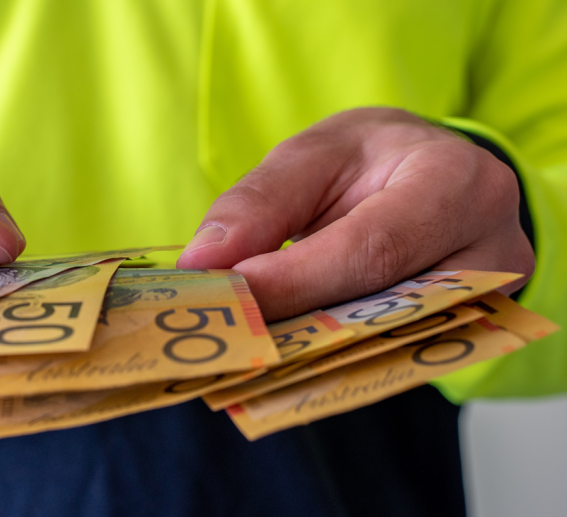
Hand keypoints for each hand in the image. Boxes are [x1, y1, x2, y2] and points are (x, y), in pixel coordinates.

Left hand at [176, 108, 533, 321]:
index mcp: (457, 183)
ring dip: (310, 348)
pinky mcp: (466, 336)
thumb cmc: (374, 159)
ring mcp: (488, 304)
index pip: (372, 247)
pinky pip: (393, 356)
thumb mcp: (315, 154)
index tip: (229, 293)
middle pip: (383, 306)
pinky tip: (281, 351)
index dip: (295, 279)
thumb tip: (204, 261)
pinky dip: (332, 356)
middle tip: (224, 329)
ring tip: (244, 341)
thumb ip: (260, 203)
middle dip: (295, 319)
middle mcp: (492, 249)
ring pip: (388, 344)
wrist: (431, 175)